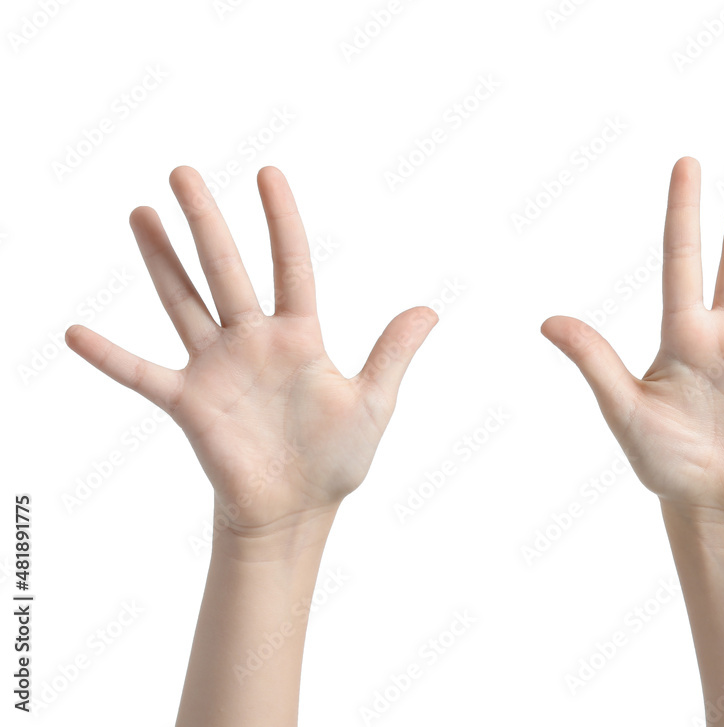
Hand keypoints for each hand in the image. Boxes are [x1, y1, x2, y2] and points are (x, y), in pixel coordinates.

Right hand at [67, 166, 436, 537]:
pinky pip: (142, 375)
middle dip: (206, 222)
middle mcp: (253, 341)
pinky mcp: (190, 404)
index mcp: (299, 336)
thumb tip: (430, 309)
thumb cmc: (336, 457)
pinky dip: (110, 357)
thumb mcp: (373, 402)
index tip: (267, 174)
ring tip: (142, 213)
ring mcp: (217, 368)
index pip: (290, 265)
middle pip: (226, 270)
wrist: (297, 509)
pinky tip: (76, 331)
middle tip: (183, 172)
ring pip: (184, 302)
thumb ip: (393, 353)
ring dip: (161, 260)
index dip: (281, 221)